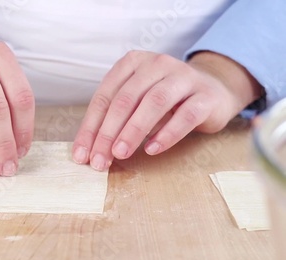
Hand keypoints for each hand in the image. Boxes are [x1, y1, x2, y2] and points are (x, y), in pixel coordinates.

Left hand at [72, 50, 261, 170]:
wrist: (215, 90)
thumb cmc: (166, 99)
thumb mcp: (137, 101)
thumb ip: (115, 118)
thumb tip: (89, 150)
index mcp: (133, 63)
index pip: (105, 97)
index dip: (91, 127)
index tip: (82, 154)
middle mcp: (157, 64)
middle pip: (125, 99)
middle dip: (108, 132)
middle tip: (98, 160)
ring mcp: (183, 77)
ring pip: (154, 102)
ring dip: (133, 131)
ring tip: (120, 153)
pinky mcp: (205, 96)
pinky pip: (185, 115)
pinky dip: (167, 134)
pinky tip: (152, 149)